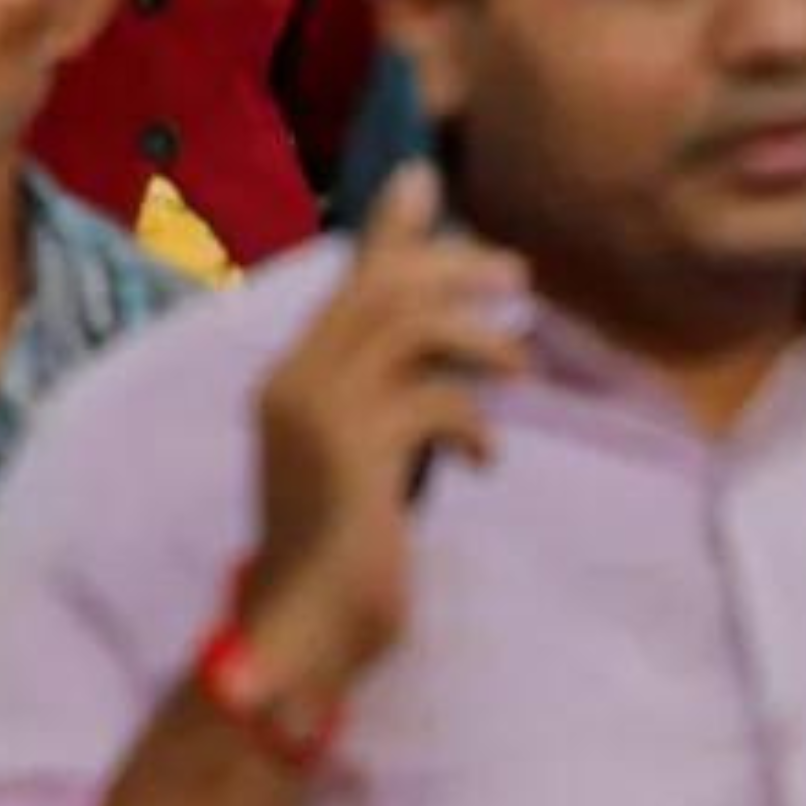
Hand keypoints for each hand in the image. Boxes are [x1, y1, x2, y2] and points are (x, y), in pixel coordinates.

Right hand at [237, 163, 527, 700]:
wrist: (301, 626)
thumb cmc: (341, 547)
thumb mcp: (363, 457)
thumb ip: (384, 400)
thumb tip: (440, 361)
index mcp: (289, 376)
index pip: (344, 281)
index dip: (387, 229)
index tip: (424, 178)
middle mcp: (294, 381)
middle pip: (379, 288)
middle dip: (453, 269)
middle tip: (516, 276)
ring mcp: (319, 415)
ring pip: (406, 328)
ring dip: (477, 338)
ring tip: (516, 370)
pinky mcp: (354, 454)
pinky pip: (432, 400)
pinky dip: (474, 419)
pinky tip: (486, 458)